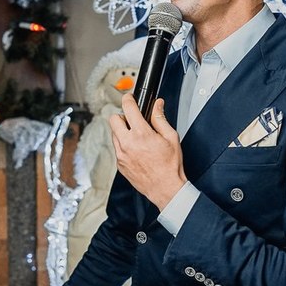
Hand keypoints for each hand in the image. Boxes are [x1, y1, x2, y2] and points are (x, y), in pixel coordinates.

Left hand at [109, 94, 186, 209]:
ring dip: (122, 131)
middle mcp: (127, 143)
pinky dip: (124, 145)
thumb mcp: (171, 138)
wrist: (165, 188)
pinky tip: (136, 150)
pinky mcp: (119, 164)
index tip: (130, 98)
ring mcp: (121, 155)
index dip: (128, 99)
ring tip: (137, 137)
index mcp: (141, 134)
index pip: (128, 108)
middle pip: (113, 119)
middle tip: (133, 120)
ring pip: (114, 134)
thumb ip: (161, 118)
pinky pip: (117, 148)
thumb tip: (158, 105)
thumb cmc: (170, 166)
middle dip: (122, 116)